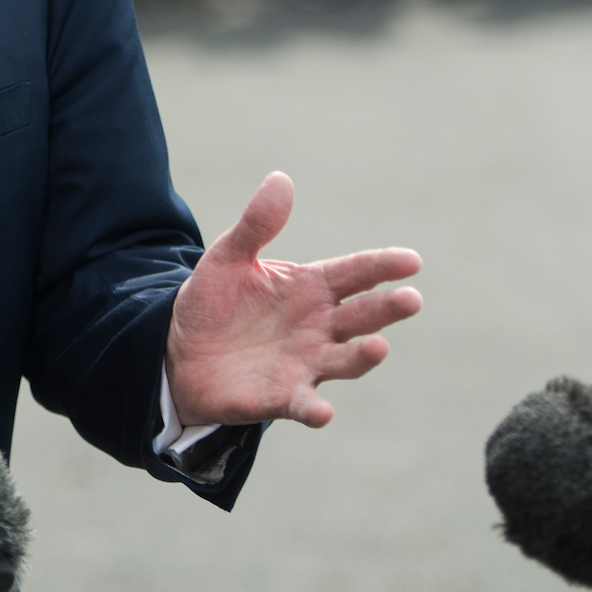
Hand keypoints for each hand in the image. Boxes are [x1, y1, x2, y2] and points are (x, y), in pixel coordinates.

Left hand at [164, 172, 421, 428]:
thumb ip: (257, 224)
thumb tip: (281, 179)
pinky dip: (315, 409)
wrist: (179, 352)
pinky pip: (303, 404)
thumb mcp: (228, 257)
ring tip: (379, 346)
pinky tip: (323, 412)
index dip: (383, 266)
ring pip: (344, 360)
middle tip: (411, 299)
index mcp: (311, 287)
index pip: (356, 273)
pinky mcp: (281, 397)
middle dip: (387, 309)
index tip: (412, 260)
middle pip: (361, 316)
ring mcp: (305, 363)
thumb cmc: (215, 302)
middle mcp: (318, 326)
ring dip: (363, 356)